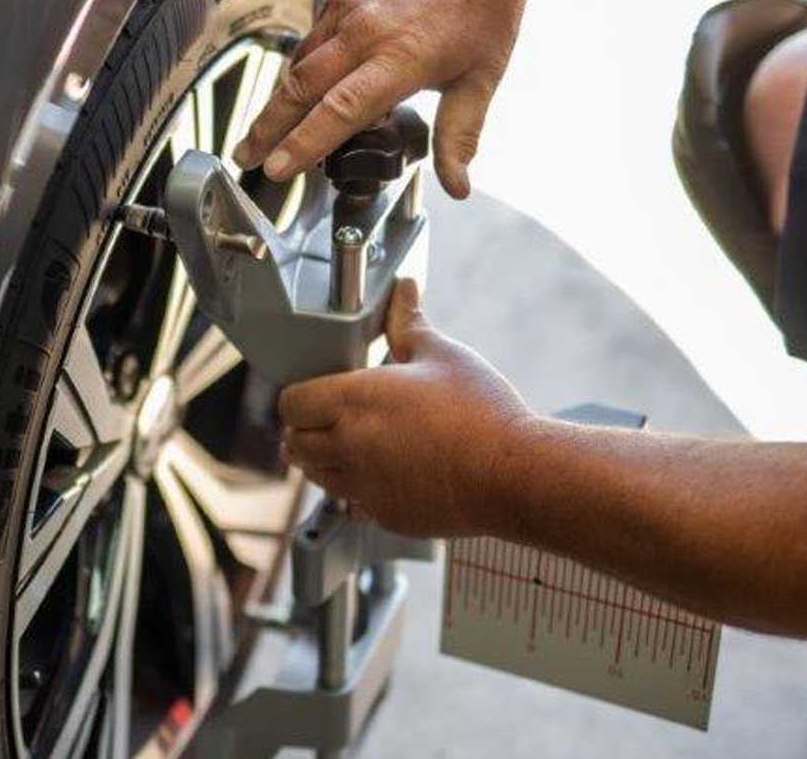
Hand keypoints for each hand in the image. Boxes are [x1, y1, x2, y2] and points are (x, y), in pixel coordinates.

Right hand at [233, 0, 535, 197]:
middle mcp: (366, 31)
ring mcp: (349, 7)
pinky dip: (301, 68)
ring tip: (262, 131)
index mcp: (402, 57)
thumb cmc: (486, 5)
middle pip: (301, 88)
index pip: (340, 110)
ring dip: (278, 100)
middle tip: (245, 157)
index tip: (276, 170)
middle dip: (268, 128)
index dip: (303, 143)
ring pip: (300, 63)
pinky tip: (298, 89)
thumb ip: (459, 136)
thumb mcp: (482, 78)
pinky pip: (312, 37)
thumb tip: (457, 187)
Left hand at [279, 280, 530, 536]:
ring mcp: (366, 487)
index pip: (291, 402)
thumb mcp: (442, 355)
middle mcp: (350, 446)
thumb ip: (409, 323)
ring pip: (317, 477)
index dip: (299, 396)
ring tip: (353, 443)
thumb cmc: (481, 412)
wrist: (515, 474)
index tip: (315, 391)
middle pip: (294, 443)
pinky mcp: (387, 516)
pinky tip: (386, 472)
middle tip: (327, 418)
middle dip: (304, 430)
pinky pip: (353, 503)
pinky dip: (358, 489)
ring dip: (324, 460)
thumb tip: (404, 290)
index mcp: (355, 401)